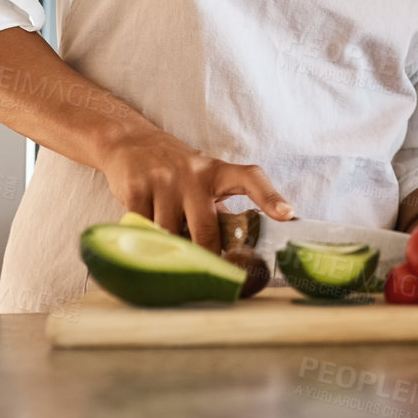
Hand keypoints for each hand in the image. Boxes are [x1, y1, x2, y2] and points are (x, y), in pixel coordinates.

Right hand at [96, 127, 292, 252]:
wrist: (131, 142)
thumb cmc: (177, 172)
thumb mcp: (203, 182)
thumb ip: (219, 211)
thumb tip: (237, 255)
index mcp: (218, 172)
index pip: (251, 179)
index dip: (270, 197)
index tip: (287, 214)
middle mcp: (194, 174)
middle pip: (206, 230)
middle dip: (206, 258)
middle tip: (206, 275)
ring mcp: (164, 180)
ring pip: (170, 236)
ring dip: (169, 249)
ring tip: (167, 248)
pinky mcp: (136, 189)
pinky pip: (143, 230)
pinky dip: (144, 240)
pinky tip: (143, 235)